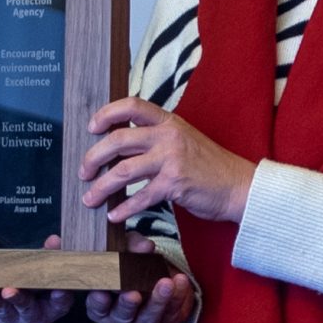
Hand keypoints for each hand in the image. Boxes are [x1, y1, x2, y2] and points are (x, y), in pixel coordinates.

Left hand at [0, 235, 73, 322]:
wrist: (27, 308)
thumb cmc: (41, 291)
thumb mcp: (51, 277)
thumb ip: (52, 257)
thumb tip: (53, 240)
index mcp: (49, 311)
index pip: (58, 303)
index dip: (58, 297)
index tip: (58, 290)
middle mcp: (28, 319)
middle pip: (24, 308)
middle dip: (16, 299)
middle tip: (9, 291)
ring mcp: (7, 319)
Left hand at [79, 96, 255, 223]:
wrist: (238, 186)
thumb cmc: (209, 166)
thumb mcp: (183, 140)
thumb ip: (156, 138)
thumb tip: (119, 147)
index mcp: (169, 121)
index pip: (132, 106)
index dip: (107, 113)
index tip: (91, 128)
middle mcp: (169, 136)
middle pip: (118, 140)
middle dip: (94, 157)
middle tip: (84, 171)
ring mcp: (172, 159)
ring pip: (123, 171)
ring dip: (102, 187)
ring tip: (90, 198)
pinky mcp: (175, 184)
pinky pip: (140, 198)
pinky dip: (123, 209)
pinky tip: (114, 216)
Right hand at [87, 248, 194, 322]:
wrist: (152, 285)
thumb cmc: (128, 268)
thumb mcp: (125, 253)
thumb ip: (131, 247)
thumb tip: (145, 246)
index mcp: (102, 306)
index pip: (97, 307)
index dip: (98, 302)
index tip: (101, 293)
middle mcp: (118, 320)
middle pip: (122, 315)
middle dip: (128, 305)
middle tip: (134, 294)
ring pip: (149, 317)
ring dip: (158, 301)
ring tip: (166, 284)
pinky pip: (172, 313)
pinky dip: (178, 296)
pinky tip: (181, 281)